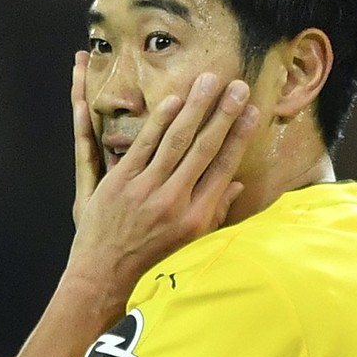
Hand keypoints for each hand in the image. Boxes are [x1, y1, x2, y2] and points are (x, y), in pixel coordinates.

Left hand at [66, 64, 257, 294]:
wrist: (103, 276)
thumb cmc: (150, 261)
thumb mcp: (190, 244)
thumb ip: (215, 211)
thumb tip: (239, 185)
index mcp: (196, 218)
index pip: (224, 168)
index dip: (239, 137)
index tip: (253, 112)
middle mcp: (174, 202)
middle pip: (203, 148)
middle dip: (222, 113)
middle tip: (238, 85)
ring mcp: (145, 191)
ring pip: (175, 140)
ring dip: (194, 107)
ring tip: (209, 80)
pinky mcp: (119, 183)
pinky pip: (142, 145)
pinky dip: (159, 121)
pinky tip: (174, 101)